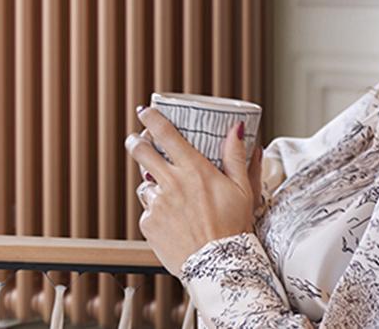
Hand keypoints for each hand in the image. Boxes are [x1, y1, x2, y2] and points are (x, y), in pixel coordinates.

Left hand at [124, 106, 262, 277]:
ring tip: (174, 202)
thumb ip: (236, 157)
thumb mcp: (242, 189)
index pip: (165, 133)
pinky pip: (148, 211)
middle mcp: (171, 183)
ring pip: (145, 185)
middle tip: (138, 141)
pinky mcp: (148, 223)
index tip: (145, 112)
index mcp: (194, 170)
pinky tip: (175, 224)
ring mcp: (157, 203)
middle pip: (140, 150)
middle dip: (136, 142)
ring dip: (154, 187)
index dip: (151, 118)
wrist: (220, 267)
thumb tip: (237, 129)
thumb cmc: (234, 228)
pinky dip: (158, 213)